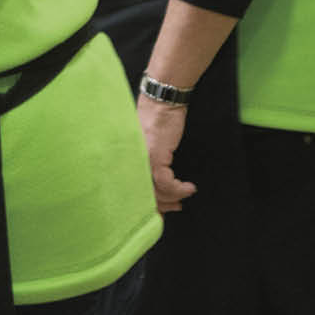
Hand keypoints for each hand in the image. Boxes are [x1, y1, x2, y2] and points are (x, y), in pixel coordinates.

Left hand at [136, 94, 196, 213]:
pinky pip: (167, 183)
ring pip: (156, 191)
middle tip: (174, 207)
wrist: (161, 102)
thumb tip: (151, 183)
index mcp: (124, 159)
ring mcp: (141, 160)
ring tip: (183, 197)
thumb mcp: (144, 144)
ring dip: (173, 197)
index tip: (158, 212)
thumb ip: (143, 161)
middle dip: (160, 205)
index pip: (131, 189)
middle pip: (142, 193)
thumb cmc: (154, 120)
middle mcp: (130, 161)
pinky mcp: (155, 157)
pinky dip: (179, 189)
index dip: (144, 204)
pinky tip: (189, 188)